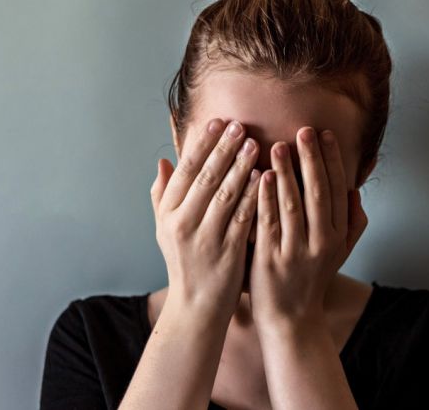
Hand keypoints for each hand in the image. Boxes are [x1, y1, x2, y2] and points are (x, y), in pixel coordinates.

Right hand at [150, 117, 260, 316]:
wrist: (196, 307)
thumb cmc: (184, 262)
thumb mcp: (164, 229)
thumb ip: (162, 195)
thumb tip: (163, 161)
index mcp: (168, 213)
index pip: (185, 170)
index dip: (201, 144)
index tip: (217, 122)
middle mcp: (183, 223)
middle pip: (205, 177)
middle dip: (223, 148)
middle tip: (240, 125)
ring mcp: (205, 238)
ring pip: (225, 194)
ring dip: (241, 167)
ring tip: (255, 144)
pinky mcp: (228, 251)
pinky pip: (243, 217)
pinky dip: (253, 195)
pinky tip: (265, 177)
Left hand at [249, 127, 367, 325]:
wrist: (291, 318)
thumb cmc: (312, 277)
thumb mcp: (340, 251)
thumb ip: (352, 221)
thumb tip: (355, 188)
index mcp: (337, 235)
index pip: (337, 189)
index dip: (331, 160)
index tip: (324, 133)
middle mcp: (320, 242)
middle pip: (318, 193)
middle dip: (312, 158)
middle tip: (303, 130)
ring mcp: (295, 252)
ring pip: (293, 205)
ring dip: (286, 173)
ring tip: (278, 146)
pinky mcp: (270, 260)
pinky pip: (268, 223)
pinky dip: (265, 198)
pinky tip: (259, 176)